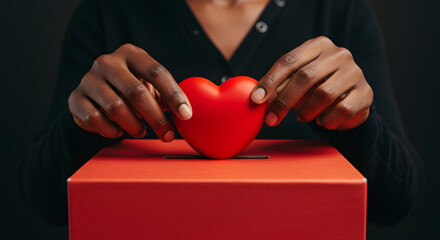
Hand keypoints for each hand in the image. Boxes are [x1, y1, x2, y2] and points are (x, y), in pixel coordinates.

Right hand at [68, 43, 191, 140]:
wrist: (96, 95)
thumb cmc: (131, 90)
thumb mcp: (150, 86)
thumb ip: (167, 95)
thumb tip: (187, 113)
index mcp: (131, 54)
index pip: (156, 72)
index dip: (174, 95)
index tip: (186, 115)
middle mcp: (107, 62)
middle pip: (136, 92)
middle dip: (156, 118)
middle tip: (167, 134)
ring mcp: (88, 79)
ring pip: (116, 108)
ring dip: (133, 126)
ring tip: (140, 131)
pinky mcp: (75, 98)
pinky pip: (95, 119)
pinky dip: (110, 130)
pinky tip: (118, 131)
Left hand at [251, 36, 372, 130]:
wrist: (350, 102)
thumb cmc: (316, 89)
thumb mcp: (296, 83)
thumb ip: (279, 87)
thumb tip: (257, 99)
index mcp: (318, 46)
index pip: (289, 61)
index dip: (270, 81)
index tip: (257, 99)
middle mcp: (339, 54)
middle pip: (305, 77)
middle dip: (284, 101)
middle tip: (271, 119)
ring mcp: (355, 72)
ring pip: (323, 94)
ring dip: (307, 111)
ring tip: (303, 116)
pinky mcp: (365, 92)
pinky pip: (342, 110)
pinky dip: (327, 120)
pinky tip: (323, 121)